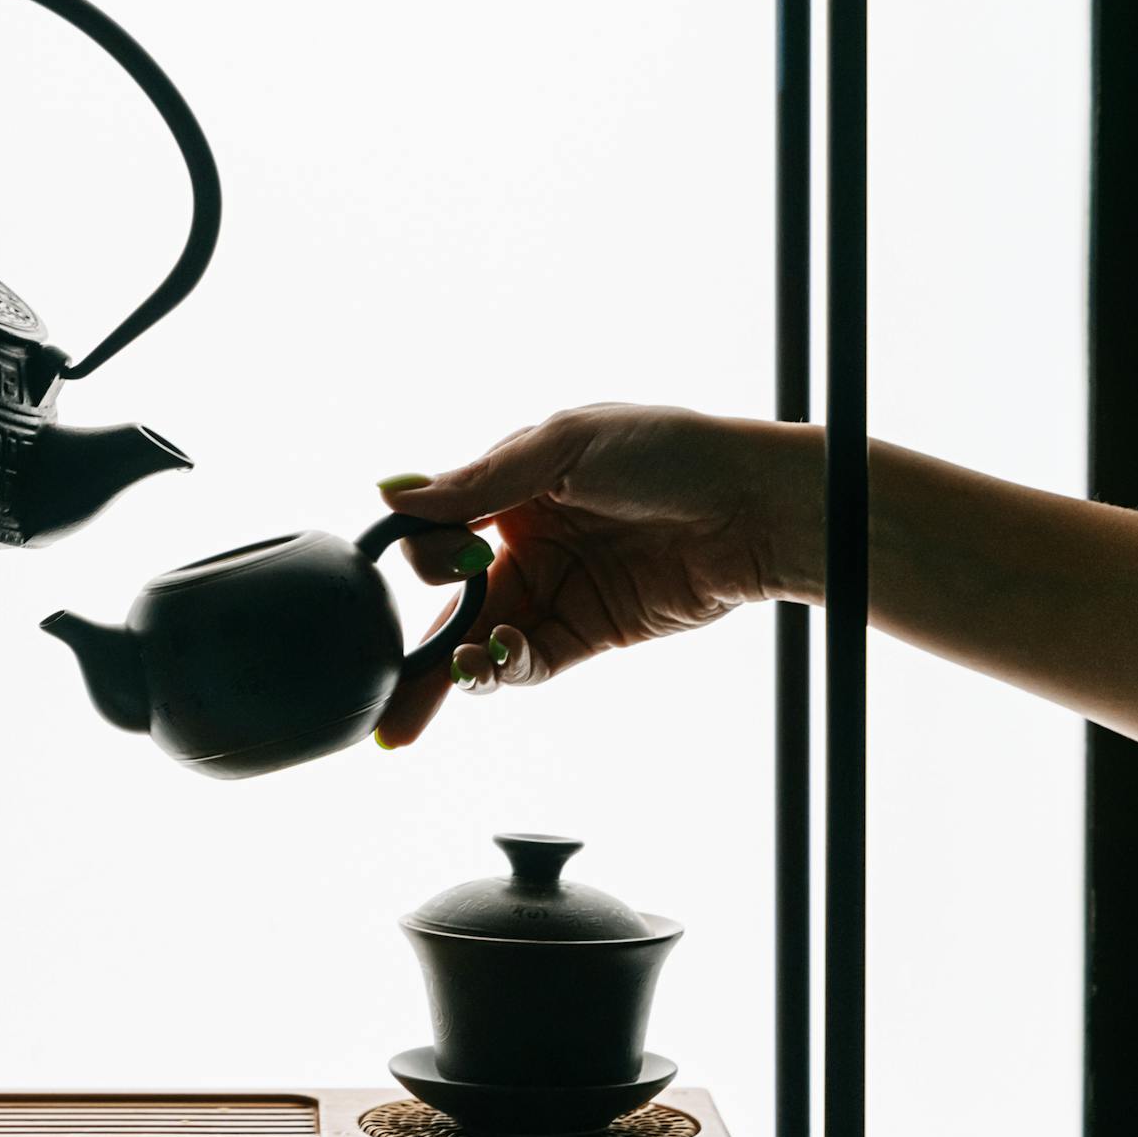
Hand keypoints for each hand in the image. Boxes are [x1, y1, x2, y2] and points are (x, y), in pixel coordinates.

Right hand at [371, 404, 821, 748]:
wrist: (755, 505)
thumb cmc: (668, 451)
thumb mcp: (565, 446)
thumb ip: (479, 480)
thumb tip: (389, 492)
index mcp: (508, 487)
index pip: (435, 532)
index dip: (425, 555)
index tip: (443, 562)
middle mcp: (523, 542)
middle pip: (450, 604)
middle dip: (411, 650)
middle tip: (382, 690)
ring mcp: (555, 590)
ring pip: (482, 643)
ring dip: (454, 670)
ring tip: (448, 682)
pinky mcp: (588, 633)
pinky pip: (529, 663)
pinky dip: (506, 670)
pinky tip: (497, 665)